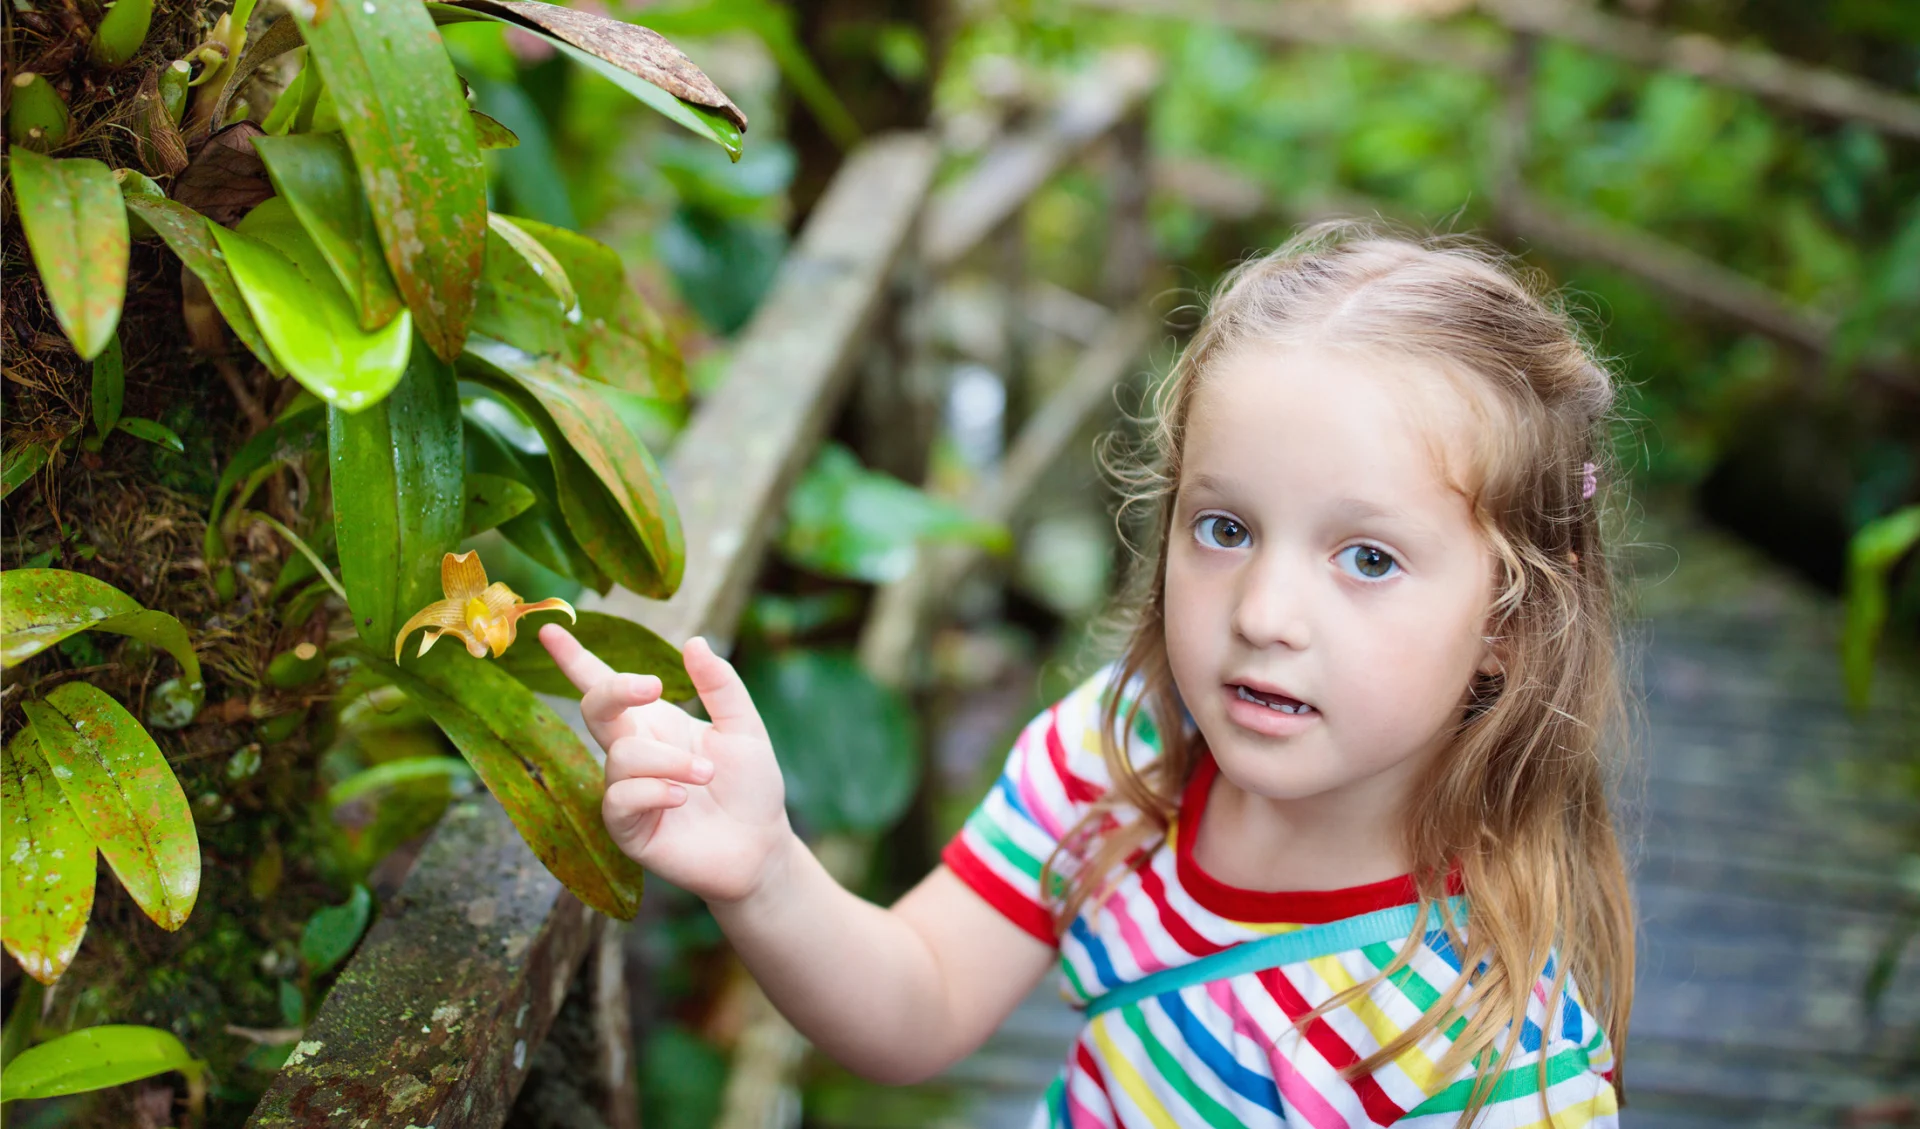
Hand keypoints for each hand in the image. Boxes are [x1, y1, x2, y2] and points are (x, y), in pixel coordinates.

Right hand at [539, 623, 794, 905]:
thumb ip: (719, 685)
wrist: (760, 844)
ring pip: (621, 756)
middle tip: (654, 686)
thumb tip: (694, 641)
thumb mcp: (744, 727)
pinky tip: (682, 797)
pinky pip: (620, 798)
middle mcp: (632, 752)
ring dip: (668, 760)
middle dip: (616, 690)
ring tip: (705, 774)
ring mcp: (625, 791)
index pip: (604, 686)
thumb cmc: (750, 785)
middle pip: (595, 708)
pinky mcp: (627, 828)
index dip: (574, 659)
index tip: (550, 630)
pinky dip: (654, 790)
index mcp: (654, 723)